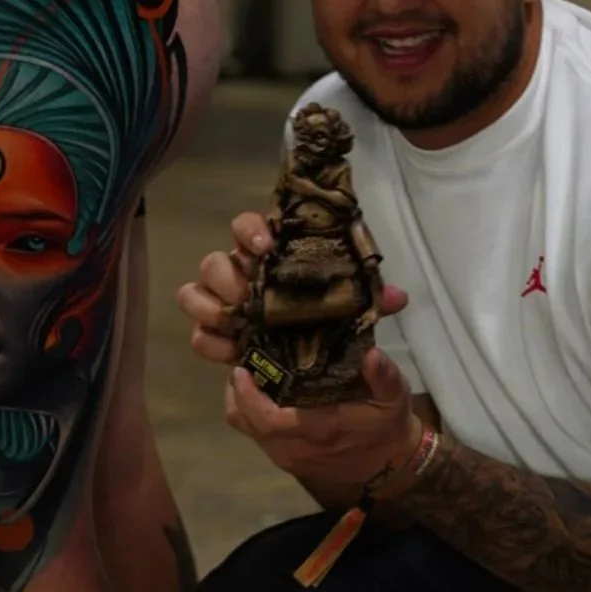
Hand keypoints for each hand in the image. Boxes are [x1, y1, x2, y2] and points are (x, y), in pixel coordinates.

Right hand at [176, 211, 407, 366]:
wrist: (317, 364)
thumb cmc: (329, 316)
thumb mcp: (354, 306)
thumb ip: (370, 297)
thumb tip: (397, 297)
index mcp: (270, 256)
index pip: (247, 227)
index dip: (249, 231)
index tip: (267, 247)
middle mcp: (241, 275)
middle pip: (213, 261)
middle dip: (228, 278)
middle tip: (250, 297)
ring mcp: (224, 306)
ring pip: (194, 293)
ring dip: (210, 306)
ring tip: (237, 322)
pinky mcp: (217, 337)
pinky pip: (198, 335)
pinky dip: (210, 342)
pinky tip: (233, 352)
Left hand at [225, 348, 422, 487]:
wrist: (388, 465)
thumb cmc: (387, 426)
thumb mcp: (395, 397)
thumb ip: (384, 376)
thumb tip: (371, 354)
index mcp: (319, 430)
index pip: (268, 419)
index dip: (248, 395)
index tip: (241, 368)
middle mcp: (295, 448)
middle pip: (246, 422)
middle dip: (237, 392)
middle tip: (243, 361)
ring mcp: (287, 457)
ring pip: (246, 429)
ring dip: (241, 402)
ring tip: (250, 374)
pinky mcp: (285, 459)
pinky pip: (254, 435)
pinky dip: (250, 412)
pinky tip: (262, 392)